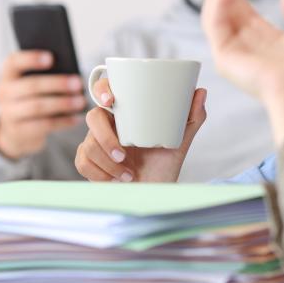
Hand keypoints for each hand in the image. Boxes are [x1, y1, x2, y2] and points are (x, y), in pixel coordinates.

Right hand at [0, 50, 86, 159]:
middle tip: (78, 83)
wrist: (14, 128)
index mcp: (8, 74)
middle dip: (57, 84)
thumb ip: (46, 74)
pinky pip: (43, 125)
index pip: (14, 62)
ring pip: (37, 107)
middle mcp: (4, 92)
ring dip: (62, 103)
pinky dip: (62, 121)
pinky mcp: (19, 131)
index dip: (31, 59)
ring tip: (81, 101)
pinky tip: (76, 118)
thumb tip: (71, 72)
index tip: (51, 57)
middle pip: (31, 86)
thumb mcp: (31, 82)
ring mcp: (9, 113)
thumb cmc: (31, 97)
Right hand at [74, 77, 207, 181]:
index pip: (106, 90)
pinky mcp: (88, 161)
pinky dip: (100, 174)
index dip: (102, 88)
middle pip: (92, 117)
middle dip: (105, 138)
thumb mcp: (180, 141)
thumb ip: (192, 117)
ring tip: (127, 174)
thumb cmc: (165, 164)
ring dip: (108, 163)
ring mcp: (95, 142)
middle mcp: (108, 125)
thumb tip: (201, 91)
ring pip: (88, 144)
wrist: (155, 194)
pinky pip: (82, 162)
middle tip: (123, 154)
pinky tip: (115, 180)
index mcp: (126, 113)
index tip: (111, 99)